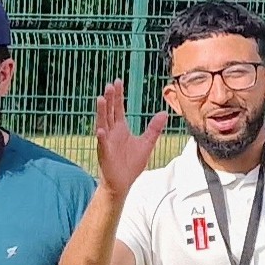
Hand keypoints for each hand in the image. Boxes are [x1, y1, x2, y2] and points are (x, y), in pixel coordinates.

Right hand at [92, 80, 167, 194]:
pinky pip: (102, 143)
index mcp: (121, 128)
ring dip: (102, 112)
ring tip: (101, 99)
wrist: (123, 182)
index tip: (117, 82)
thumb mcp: (146, 143)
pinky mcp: (105, 153)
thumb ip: (154, 128)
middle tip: (110, 85)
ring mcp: (106, 142)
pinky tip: (100, 129)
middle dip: (110, 99)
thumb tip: (163, 113)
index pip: (118, 108)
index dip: (118, 96)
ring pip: (103, 123)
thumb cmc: (131, 164)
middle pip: (110, 112)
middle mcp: (112, 132)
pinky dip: (101, 136)